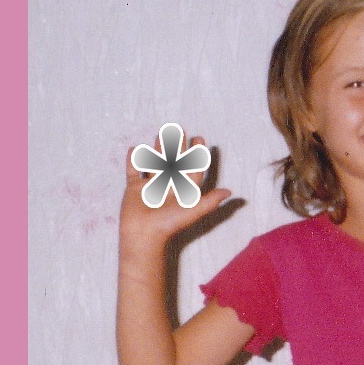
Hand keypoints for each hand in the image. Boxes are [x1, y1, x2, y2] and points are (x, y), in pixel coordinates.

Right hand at [120, 132, 231, 249]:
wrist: (144, 235)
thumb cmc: (170, 224)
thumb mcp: (193, 210)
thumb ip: (210, 200)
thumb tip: (230, 191)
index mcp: (182, 192)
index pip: (192, 170)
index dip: (197, 155)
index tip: (199, 139)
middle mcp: (167, 188)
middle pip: (174, 163)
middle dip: (177, 147)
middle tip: (180, 130)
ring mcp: (150, 188)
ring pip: (155, 164)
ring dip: (158, 150)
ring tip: (161, 134)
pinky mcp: (134, 190)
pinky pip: (133, 172)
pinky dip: (133, 161)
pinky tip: (135, 149)